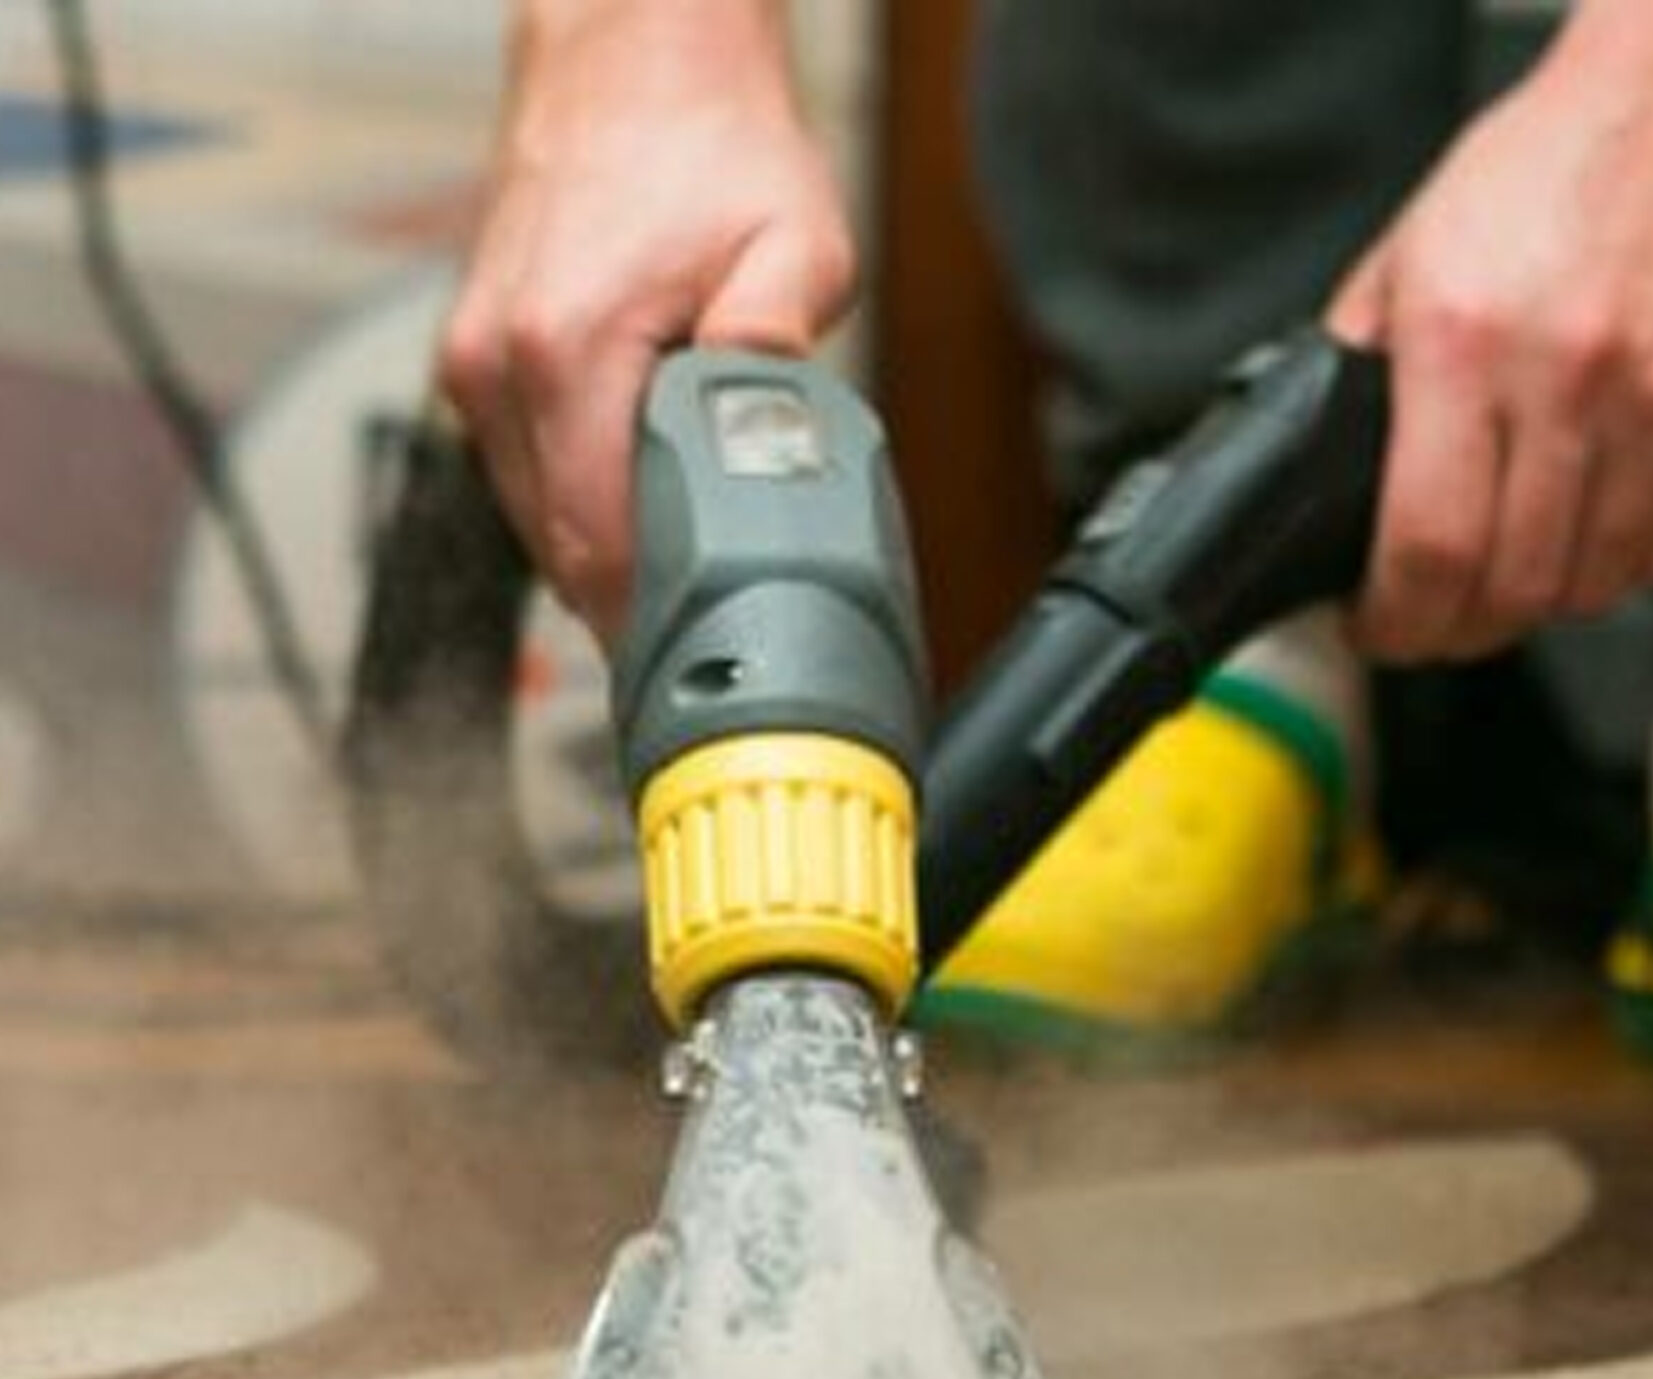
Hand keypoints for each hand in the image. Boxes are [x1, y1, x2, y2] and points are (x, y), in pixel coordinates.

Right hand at [439, 1, 852, 634]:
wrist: (634, 58)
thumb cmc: (712, 144)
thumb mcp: (795, 243)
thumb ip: (777, 340)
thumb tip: (768, 427)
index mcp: (566, 352)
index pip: (596, 546)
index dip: (652, 622)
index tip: (702, 662)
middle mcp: (498, 366)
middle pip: (560, 549)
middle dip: (636, 601)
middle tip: (714, 633)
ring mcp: (476, 363)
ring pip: (536, 519)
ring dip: (606, 552)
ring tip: (688, 567)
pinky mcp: (476, 358)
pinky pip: (526, 472)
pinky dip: (580, 501)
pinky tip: (645, 503)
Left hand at [1328, 0, 1652, 663]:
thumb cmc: (1539, 178)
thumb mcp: (1404, 261)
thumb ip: (1361, 373)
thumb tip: (1324, 478)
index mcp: (1463, 342)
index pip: (1430, 547)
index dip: (1399, 621)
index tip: (1382, 626)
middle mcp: (1563, 376)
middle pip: (1515, 588)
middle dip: (1462, 628)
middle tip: (1441, 613)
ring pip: (1593, 585)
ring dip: (1543, 604)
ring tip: (1516, 569)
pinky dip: (1622, 571)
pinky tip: (1590, 538)